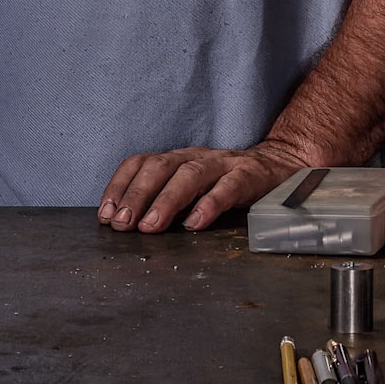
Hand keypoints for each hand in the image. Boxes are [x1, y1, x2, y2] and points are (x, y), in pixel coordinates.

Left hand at [97, 139, 313, 233]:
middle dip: (136, 195)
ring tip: (150, 226)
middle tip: (121, 224)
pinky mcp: (248, 176)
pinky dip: (209, 204)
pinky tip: (195, 224)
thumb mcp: (191, 187)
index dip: (120, 185)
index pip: (141, 162)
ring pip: (190, 175)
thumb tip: (125, 224)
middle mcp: (195, 157)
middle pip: (160, 167)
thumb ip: (164, 200)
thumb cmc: (225, 183)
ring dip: (166, 201)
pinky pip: (227, 188)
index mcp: (177, 159)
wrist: (279, 166)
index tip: (105, 213)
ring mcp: (222, 164)